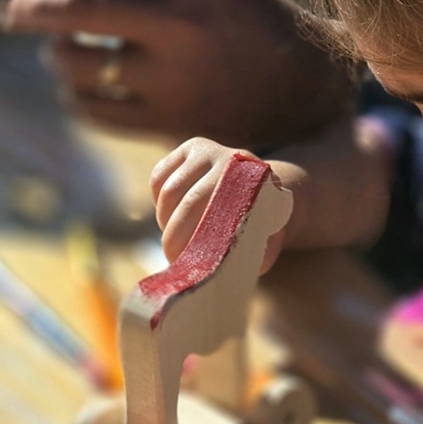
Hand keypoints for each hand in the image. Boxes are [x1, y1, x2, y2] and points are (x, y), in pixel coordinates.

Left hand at [0, 0, 352, 148]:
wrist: (306, 91)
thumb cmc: (243, 25)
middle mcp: (181, 22)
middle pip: (74, 7)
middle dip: (25, 7)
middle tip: (8, 12)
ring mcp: (174, 78)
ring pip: (77, 63)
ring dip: (53, 55)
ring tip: (60, 52)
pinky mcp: (169, 125)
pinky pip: (93, 110)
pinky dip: (74, 96)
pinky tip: (82, 87)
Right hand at [151, 137, 288, 272]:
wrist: (262, 184)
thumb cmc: (260, 221)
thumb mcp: (265, 238)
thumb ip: (251, 255)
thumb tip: (224, 274)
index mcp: (250, 182)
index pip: (215, 213)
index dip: (196, 241)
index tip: (188, 263)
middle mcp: (227, 158)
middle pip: (187, 201)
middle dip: (173, 236)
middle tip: (173, 260)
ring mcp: (205, 150)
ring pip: (167, 191)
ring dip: (164, 221)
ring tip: (174, 239)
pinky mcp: (186, 150)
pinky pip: (158, 179)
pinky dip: (157, 203)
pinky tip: (170, 217)